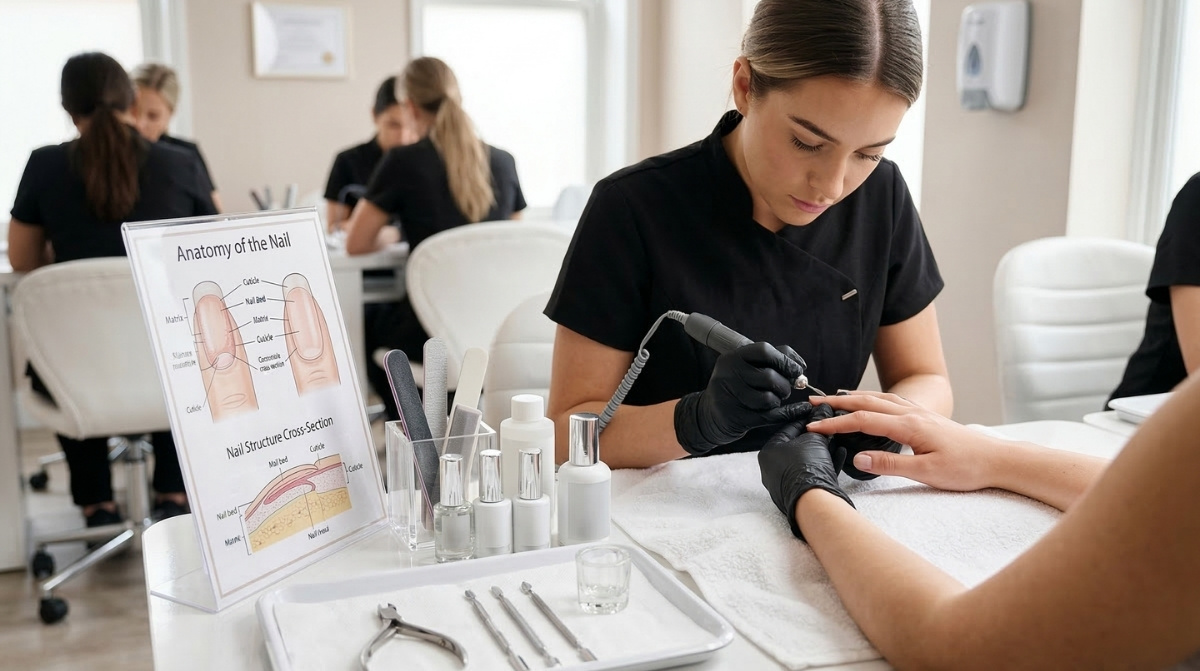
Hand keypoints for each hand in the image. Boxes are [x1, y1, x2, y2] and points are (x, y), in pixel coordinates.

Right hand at [674, 341, 809, 454]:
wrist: (709, 414)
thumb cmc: (737, 387)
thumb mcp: (746, 368)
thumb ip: (773, 361)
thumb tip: (800, 367)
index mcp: (732, 357)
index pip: (764, 350)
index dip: (786, 359)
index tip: (798, 369)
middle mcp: (727, 374)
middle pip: (769, 376)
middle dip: (785, 384)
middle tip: (785, 389)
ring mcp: (729, 396)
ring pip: (768, 398)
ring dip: (778, 400)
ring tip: (773, 400)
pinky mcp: (735, 417)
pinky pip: (770, 416)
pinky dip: (788, 413)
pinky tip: (798, 410)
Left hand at [759, 403, 853, 540]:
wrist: (814, 502)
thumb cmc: (807, 469)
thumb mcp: (815, 438)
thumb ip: (820, 423)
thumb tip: (824, 408)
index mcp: (769, 452)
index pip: (788, 429)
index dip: (806, 419)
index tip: (817, 413)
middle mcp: (773, 469)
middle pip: (797, 446)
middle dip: (815, 436)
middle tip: (829, 427)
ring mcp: (785, 483)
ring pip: (806, 461)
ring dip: (822, 450)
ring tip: (836, 440)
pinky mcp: (799, 494)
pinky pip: (812, 475)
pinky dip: (825, 464)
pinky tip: (839, 454)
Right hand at [805, 392, 1002, 491]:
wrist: (997, 459)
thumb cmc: (966, 468)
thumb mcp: (926, 472)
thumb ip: (890, 464)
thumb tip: (858, 457)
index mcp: (909, 426)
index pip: (862, 421)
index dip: (835, 423)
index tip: (813, 427)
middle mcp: (911, 414)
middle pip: (866, 402)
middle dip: (837, 402)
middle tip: (813, 404)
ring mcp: (919, 413)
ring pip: (878, 398)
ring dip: (853, 397)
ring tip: (833, 398)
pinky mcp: (925, 417)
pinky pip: (891, 401)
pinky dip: (872, 398)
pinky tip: (869, 402)